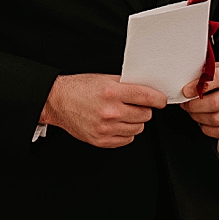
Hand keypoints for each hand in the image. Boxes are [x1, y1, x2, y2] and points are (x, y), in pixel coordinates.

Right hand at [39, 74, 166, 148]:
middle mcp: (110, 111)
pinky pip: (127, 139)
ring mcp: (106, 128)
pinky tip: (116, 123)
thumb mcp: (103, 79)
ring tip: (121, 114)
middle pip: (145, 115)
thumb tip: (148, 90)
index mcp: (111, 92)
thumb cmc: (79, 89)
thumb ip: (126, 85)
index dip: (158, 99)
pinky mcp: (102, 140)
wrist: (58, 102)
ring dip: (134, 121)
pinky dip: (125, 132)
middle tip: (132, 104)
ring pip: (138, 128)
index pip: (147, 98)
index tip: (160, 100)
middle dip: (142, 109)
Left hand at [181, 62, 218, 138]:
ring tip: (192, 112)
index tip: (185, 92)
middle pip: (216, 103)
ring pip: (217, 119)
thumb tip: (182, 82)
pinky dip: (207, 129)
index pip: (216, 79)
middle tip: (185, 104)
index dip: (198, 86)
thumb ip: (199, 74)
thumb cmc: (218, 78)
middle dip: (195, 106)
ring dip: (198, 117)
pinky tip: (202, 121)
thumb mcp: (210, 69)